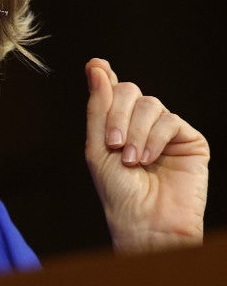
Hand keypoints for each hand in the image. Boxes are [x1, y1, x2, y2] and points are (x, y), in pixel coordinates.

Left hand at [85, 58, 208, 252]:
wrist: (145, 220)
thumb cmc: (118, 191)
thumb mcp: (98, 147)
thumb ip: (98, 107)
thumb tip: (98, 67)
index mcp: (116, 126)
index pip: (112, 92)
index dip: (104, 76)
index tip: (97, 65)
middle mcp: (141, 124)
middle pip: (129, 92)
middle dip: (116, 115)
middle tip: (112, 145)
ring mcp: (166, 131)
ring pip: (150, 104)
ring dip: (135, 131)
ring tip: (131, 160)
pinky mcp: (189, 140)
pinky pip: (170, 120)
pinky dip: (154, 138)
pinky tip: (147, 159)